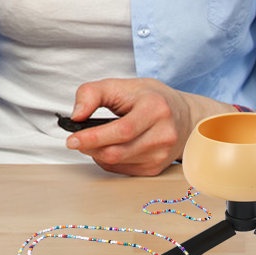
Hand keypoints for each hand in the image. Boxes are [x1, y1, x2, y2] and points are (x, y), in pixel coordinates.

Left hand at [65, 77, 233, 175]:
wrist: (182, 115)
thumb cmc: (148, 98)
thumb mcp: (119, 84)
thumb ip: (91, 94)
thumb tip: (76, 116)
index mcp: (155, 108)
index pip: (121, 130)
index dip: (94, 137)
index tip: (72, 139)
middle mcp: (163, 134)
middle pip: (118, 151)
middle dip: (90, 147)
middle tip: (75, 140)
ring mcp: (162, 154)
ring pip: (119, 163)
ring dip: (97, 154)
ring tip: (90, 141)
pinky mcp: (157, 168)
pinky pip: (123, 170)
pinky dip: (108, 161)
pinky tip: (106, 148)